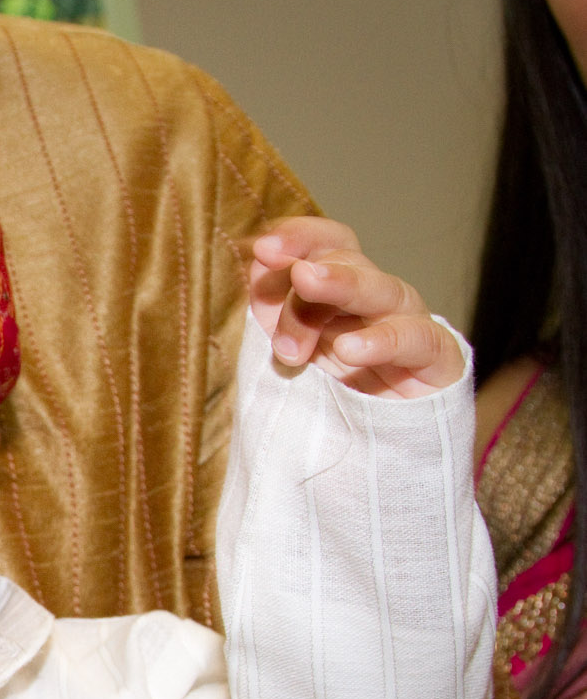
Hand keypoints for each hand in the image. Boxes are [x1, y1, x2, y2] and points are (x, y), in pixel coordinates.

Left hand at [248, 216, 463, 397]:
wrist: (373, 461)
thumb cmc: (328, 405)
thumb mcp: (292, 357)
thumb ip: (275, 315)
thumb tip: (259, 268)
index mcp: (339, 295)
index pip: (328, 245)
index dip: (301, 237)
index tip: (263, 247)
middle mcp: (375, 302)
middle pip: (349, 264)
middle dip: (312, 274)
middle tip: (292, 276)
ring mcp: (409, 326)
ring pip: (382, 291)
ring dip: (343, 283)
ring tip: (308, 283)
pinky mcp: (438, 361)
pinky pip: (418, 340)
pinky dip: (383, 340)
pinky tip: (350, 348)